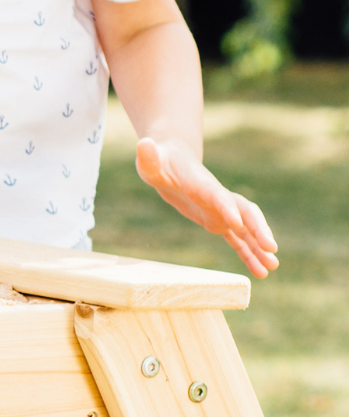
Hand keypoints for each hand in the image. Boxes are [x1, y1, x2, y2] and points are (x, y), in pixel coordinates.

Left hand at [135, 138, 277, 277]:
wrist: (170, 161)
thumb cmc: (159, 161)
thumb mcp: (150, 159)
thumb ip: (148, 155)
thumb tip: (144, 144)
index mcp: (203, 184)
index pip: (218, 196)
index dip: (227, 208)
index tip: (236, 223)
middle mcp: (219, 198)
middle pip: (245, 213)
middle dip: (258, 230)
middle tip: (271, 249)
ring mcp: (221, 211)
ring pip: (246, 230)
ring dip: (259, 248)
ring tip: (273, 267)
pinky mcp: (217, 221)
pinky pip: (237, 240)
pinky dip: (248, 254)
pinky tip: (260, 271)